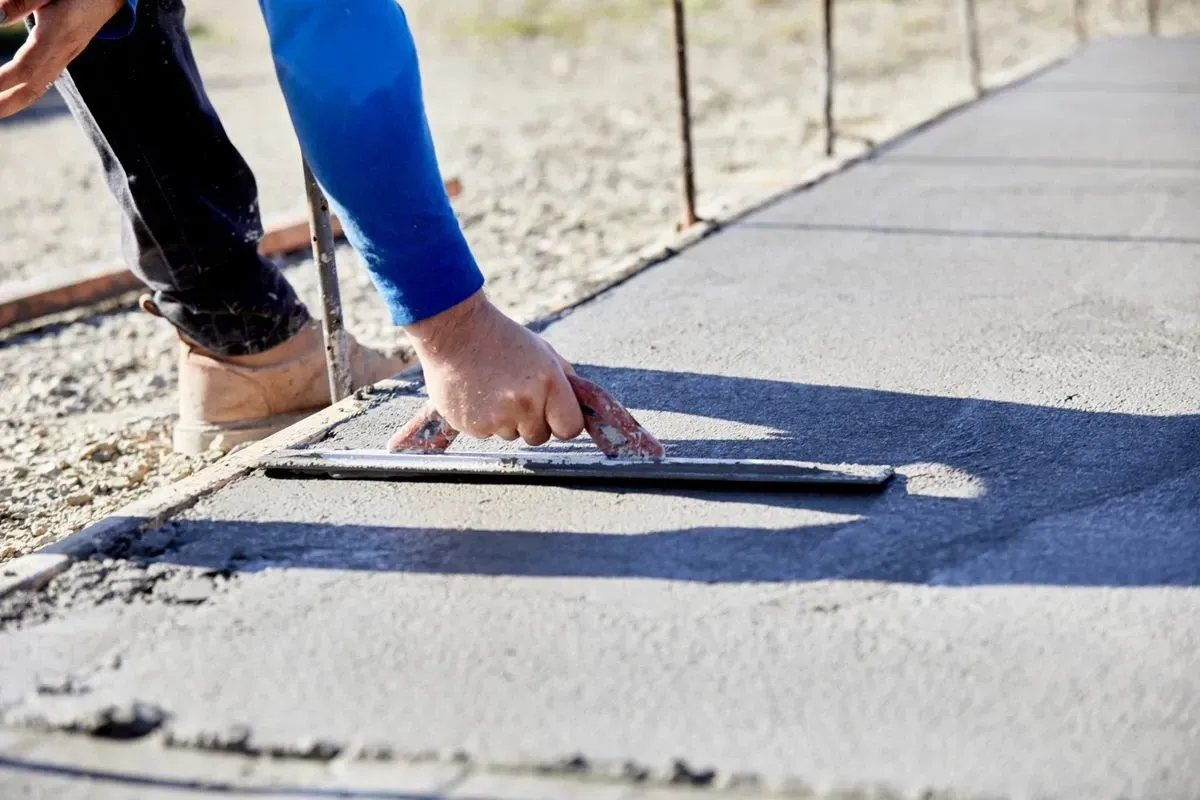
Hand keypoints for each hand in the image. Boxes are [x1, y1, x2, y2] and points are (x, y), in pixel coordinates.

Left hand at [0, 0, 124, 118]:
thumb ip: (19, 1)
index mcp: (57, 35)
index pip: (26, 67)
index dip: (2, 81)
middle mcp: (63, 52)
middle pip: (33, 87)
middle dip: (7, 104)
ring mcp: (65, 56)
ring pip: (38, 86)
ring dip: (14, 102)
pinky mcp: (64, 55)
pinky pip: (43, 80)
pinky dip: (24, 91)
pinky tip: (11, 96)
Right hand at [402, 290, 585, 445]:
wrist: (454, 331)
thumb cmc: (502, 338)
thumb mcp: (544, 352)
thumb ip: (565, 381)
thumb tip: (583, 407)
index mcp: (549, 383)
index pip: (571, 428)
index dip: (563, 422)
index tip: (554, 414)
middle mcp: (525, 404)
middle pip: (540, 436)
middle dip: (533, 421)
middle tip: (517, 394)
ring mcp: (497, 418)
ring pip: (512, 435)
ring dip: (507, 420)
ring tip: (493, 389)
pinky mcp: (472, 426)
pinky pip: (487, 434)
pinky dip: (483, 420)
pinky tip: (476, 395)